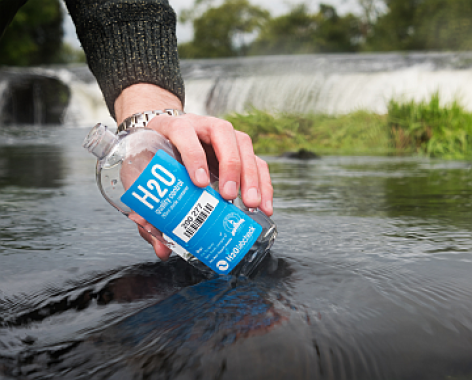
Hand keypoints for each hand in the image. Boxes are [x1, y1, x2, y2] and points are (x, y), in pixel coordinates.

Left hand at [114, 84, 272, 259]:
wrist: (166, 135)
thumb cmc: (156, 157)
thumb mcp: (145, 176)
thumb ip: (150, 209)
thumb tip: (161, 249)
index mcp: (173, 127)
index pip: (184, 133)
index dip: (193, 156)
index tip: (198, 183)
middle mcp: (202, 126)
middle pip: (223, 134)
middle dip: (230, 166)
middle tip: (229, 196)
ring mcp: (224, 136)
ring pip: (245, 146)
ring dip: (251, 176)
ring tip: (252, 204)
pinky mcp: (239, 150)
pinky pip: (257, 161)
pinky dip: (264, 183)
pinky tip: (264, 206)